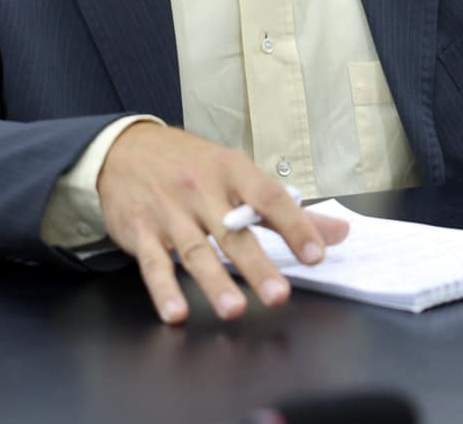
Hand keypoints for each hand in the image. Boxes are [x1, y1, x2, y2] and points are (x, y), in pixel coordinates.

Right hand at [95, 121, 350, 324]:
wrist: (123, 150)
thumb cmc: (189, 164)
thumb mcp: (236, 174)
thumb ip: (286, 209)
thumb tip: (339, 233)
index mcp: (231, 171)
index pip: (268, 197)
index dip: (294, 226)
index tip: (315, 255)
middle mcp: (201, 190)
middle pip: (232, 231)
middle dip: (256, 264)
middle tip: (278, 294)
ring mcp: (169, 212)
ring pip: (194, 250)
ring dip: (214, 282)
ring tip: (234, 309)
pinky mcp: (141, 232)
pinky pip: (153, 264)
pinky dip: (163, 290)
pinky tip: (176, 312)